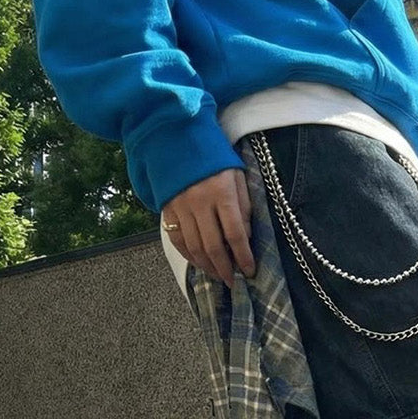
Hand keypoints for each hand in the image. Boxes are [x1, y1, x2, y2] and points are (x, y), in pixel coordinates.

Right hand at [161, 168, 254, 285]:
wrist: (179, 137)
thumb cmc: (215, 158)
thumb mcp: (238, 176)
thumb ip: (243, 207)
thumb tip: (246, 238)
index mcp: (222, 192)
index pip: (235, 234)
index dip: (243, 257)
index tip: (249, 271)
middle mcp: (200, 201)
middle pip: (213, 246)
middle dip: (225, 268)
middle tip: (232, 281)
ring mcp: (181, 207)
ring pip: (194, 247)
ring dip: (207, 266)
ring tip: (218, 275)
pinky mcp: (168, 209)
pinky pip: (178, 240)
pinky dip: (189, 256)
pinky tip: (199, 263)